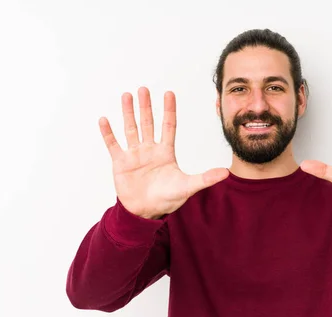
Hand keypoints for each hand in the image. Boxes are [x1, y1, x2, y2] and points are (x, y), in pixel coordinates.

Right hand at [99, 87, 228, 218]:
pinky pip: (113, 145)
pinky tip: (104, 120)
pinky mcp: (121, 163)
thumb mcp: (188, 187)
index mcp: (165, 152)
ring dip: (128, 113)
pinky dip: (109, 133)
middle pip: (148, 123)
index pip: (168, 126)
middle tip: (144, 89)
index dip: (169, 110)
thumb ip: (205, 178)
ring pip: (131, 129)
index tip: (169, 93)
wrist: (146, 212)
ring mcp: (134, 155)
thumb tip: (227, 173)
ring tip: (126, 96)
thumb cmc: (167, 199)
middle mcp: (149, 150)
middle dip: (146, 106)